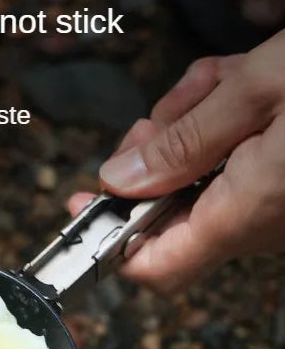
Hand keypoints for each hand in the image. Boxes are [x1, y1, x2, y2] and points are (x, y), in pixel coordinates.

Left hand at [68, 30, 284, 292]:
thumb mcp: (261, 87)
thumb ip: (183, 139)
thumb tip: (117, 180)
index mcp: (250, 209)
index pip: (156, 269)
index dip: (110, 242)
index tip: (82, 202)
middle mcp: (264, 224)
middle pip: (173, 211)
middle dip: (160, 152)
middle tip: (175, 107)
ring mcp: (279, 209)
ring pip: (204, 178)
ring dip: (200, 123)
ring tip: (227, 79)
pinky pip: (239, 165)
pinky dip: (232, 123)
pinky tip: (249, 83)